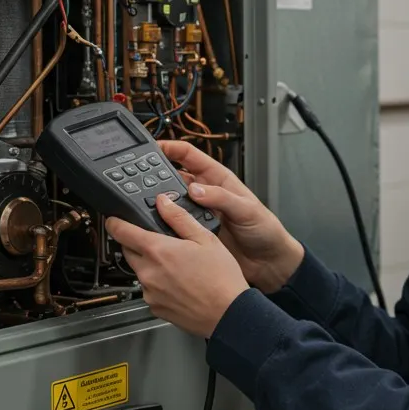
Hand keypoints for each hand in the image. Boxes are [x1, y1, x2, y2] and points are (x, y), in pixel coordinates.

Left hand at [105, 195, 248, 338]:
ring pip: (140, 271)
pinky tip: (179, 284)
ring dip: (151, 265)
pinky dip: (158, 284)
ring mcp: (149, 292)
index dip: (115, 222)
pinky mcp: (154, 307)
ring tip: (178, 267)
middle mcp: (148, 272)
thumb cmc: (221, 279)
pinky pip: (149, 290)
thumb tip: (163, 202)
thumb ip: (179, 218)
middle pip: (128, 251)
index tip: (114, 220)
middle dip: (138, 244)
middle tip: (161, 243)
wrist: (228, 315)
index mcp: (157, 250)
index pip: (121, 232)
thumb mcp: (205, 238)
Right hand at [159, 140, 303, 293]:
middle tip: (140, 178)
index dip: (171, 148)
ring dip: (159, 202)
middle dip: (157, 175)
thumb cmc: (265, 230)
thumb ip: (222, 198)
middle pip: (174, 177)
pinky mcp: (195, 233)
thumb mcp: (247, 209)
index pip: (190, 156)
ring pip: (171, 202)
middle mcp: (205, 194)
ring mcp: (198, 214)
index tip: (153, 147)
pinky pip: (175, 225)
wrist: (268, 263)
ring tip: (145, 202)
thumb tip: (196, 189)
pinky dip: (165, 224)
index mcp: (218, 179)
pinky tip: (156, 225)